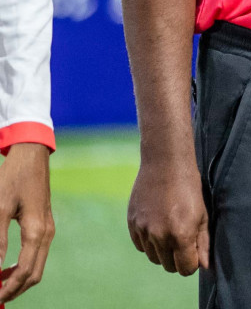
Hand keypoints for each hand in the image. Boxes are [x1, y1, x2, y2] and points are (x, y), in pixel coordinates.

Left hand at [0, 144, 52, 300]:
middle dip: (15, 289)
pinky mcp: (45, 226)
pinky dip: (22, 267)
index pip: (25, 271)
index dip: (8, 289)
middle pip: (34, 274)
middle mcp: (47, 233)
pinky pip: (36, 255)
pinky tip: (5, 267)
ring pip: (36, 266)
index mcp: (37, 231)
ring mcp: (49, 230)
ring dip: (18, 279)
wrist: (32, 157)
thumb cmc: (13, 179)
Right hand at [126, 152, 207, 274]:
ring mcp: (143, 230)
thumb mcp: (203, 215)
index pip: (185, 268)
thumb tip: (204, 266)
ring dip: (163, 251)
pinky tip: (158, 225)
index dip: (191, 263)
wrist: (166, 163)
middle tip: (184, 241)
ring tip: (171, 230)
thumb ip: (203, 243)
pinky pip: (140, 245)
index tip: (194, 253)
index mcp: (181, 235)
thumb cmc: (190, 188)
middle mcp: (159, 236)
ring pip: (153, 257)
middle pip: (168, 266)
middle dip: (177, 259)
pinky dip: (149, 242)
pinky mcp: (132, 223)